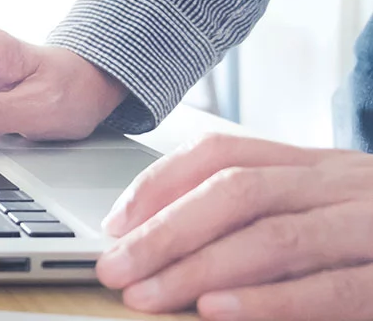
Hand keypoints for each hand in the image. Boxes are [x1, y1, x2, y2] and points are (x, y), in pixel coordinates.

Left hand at [96, 134, 372, 319]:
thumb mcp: (323, 212)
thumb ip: (261, 215)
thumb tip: (155, 238)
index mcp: (319, 166)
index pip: (223, 154)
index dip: (159, 185)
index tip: (113, 223)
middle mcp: (346, 184)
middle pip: (237, 192)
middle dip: (163, 232)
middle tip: (114, 269)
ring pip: (276, 235)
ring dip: (199, 268)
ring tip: (148, 296)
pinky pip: (333, 287)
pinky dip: (271, 301)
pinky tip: (221, 311)